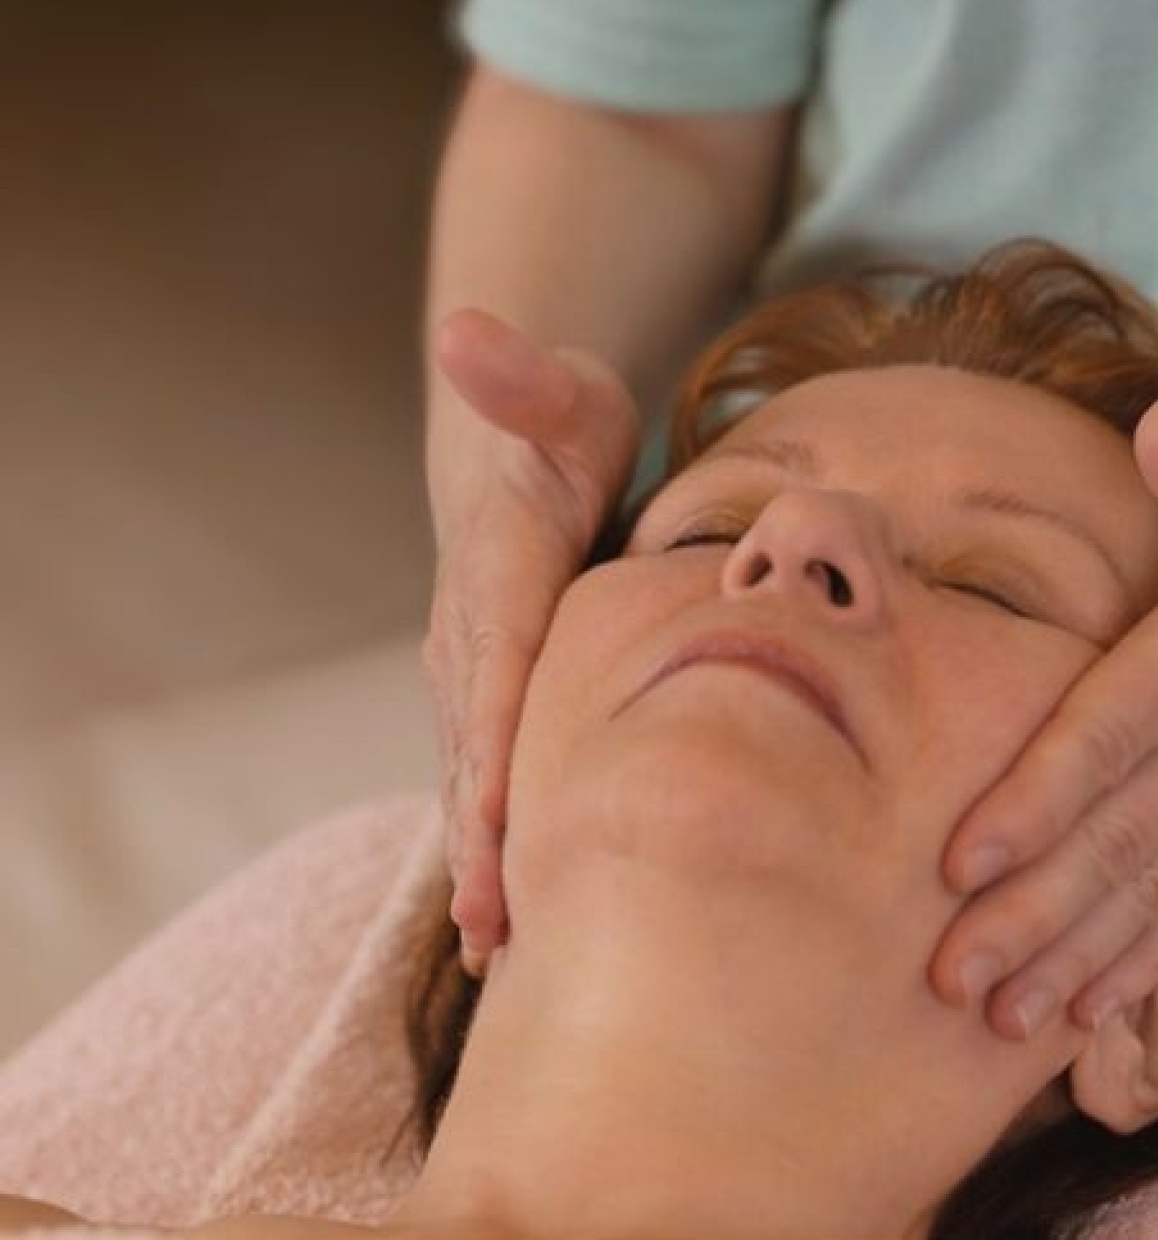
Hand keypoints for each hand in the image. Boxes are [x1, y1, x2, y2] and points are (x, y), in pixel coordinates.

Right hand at [424, 310, 639, 975]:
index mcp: (498, 573)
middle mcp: (472, 641)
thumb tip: (463, 328)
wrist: (526, 466)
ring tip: (499, 953)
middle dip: (480, 835)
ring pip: (474, 786)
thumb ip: (525, 378)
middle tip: (498, 925)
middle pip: (474, 748)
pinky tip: (511, 935)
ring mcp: (476, 686)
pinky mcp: (494, 714)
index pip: (496, 661)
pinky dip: (496, 859)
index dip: (493, 734)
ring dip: (484, 866)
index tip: (496, 807)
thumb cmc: (568, 433)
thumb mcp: (567, 395)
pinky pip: (490, 792)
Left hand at [929, 393, 1157, 1037]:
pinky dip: (1145, 963)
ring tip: (999, 1027)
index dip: (1035, 801)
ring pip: (1152, 893)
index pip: (1110, 736)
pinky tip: (1090, 1013)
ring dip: (1073, 961)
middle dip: (1028, 917)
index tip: (959, 864)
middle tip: (944, 983)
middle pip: (1115, 841)